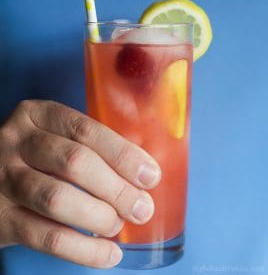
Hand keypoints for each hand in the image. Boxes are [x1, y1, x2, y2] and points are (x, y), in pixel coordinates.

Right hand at [0, 100, 160, 267]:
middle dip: (116, 188)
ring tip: (118, 225)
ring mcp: (3, 179)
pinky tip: (107, 254)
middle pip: (74, 162)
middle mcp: (16, 141)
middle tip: (141, 207)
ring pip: (58, 199)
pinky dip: (83, 251)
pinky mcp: (0, 218)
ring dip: (99, 217)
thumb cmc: (35, 155)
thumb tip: (142, 172)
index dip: (122, 154)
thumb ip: (89, 145)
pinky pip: (45, 237)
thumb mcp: (53, 135)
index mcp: (36, 115)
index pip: (85, 130)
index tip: (150, 175)